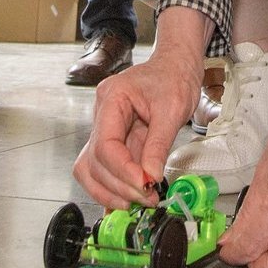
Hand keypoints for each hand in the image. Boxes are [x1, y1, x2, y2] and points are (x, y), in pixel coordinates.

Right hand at [72, 52, 199, 210]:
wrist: (176, 65)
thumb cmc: (174, 77)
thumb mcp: (173, 108)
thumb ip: (159, 144)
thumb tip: (150, 177)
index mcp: (112, 99)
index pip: (104, 145)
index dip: (122, 171)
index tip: (145, 185)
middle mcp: (101, 115)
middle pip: (94, 162)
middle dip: (119, 186)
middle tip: (147, 197)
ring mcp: (105, 129)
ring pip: (91, 170)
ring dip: (111, 191)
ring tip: (139, 202)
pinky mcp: (115, 141)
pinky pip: (105, 169)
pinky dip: (115, 187)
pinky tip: (129, 201)